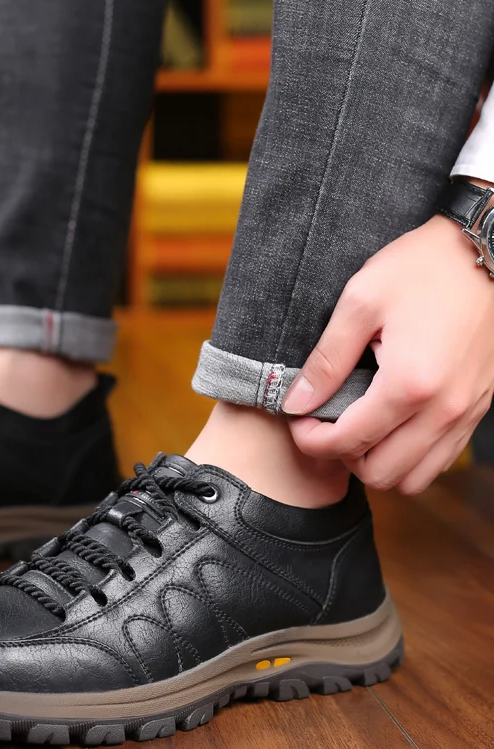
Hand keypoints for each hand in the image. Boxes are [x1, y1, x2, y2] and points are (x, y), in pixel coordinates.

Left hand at [282, 212, 493, 493]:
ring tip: (356, 429)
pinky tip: (389, 425)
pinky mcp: (479, 407)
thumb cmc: (422, 267)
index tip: (299, 420)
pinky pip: (440, 458)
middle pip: (381, 473)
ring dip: (377, 463)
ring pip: (414, 477)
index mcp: (409, 384)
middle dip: (342, 457)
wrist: (487, 249)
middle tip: (324, 426)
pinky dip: (409, 456)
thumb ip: (326, 360)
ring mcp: (467, 412)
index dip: (312, 441)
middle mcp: (444, 409)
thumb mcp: (360, 302)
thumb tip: (295, 403)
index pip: (348, 443)